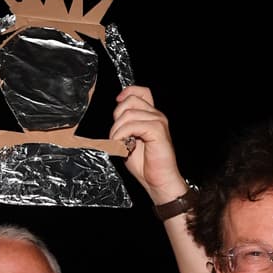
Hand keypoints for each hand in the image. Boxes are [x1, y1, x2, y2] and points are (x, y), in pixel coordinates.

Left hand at [110, 86, 189, 203]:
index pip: (141, 92)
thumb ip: (124, 126)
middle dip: (116, 117)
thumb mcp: (129, 141)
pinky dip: (122, 135)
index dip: (127, 93)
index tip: (117, 103)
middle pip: (130, 101)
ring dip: (117, 130)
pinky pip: (133, 125)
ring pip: (128, 114)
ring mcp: (158, 121)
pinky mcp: (158, 130)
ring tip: (118, 144)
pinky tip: (123, 146)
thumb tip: (114, 117)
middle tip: (116, 137)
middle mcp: (156, 115)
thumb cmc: (145, 164)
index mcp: (150, 116)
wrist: (158, 181)